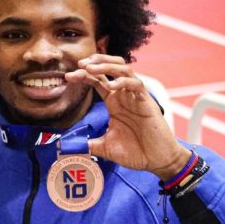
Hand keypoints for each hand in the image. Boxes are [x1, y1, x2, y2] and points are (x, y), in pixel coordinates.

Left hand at [69, 55, 189, 179]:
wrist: (156, 161)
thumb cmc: (136, 152)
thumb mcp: (106, 148)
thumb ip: (89, 144)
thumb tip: (69, 148)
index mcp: (114, 102)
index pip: (97, 80)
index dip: (83, 75)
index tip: (68, 77)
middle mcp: (124, 95)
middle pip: (110, 67)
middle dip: (94, 62)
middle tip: (79, 64)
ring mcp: (135, 97)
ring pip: (123, 69)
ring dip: (106, 65)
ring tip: (90, 68)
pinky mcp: (146, 102)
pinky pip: (135, 84)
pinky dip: (122, 82)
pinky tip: (110, 86)